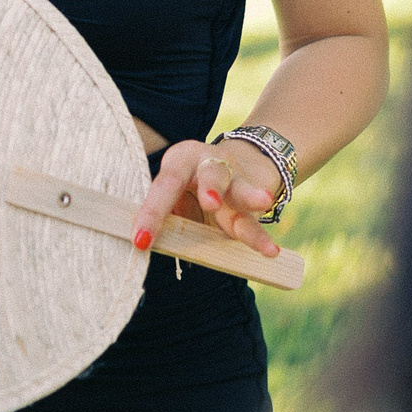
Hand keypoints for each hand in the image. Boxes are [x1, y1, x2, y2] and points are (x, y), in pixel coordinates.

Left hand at [131, 138, 284, 259]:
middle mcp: (210, 164)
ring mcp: (235, 180)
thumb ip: (163, 213)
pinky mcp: (252, 201)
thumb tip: (144, 243)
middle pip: (210, 176)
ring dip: (249, 198)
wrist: (226, 165)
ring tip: (263, 202)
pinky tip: (270, 251)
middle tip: (210, 202)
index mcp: (180, 160)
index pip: (165, 185)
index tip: (141, 241)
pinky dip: (260, 237)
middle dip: (210, 188)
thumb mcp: (171, 192)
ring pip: (241, 191)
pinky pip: (254, 220)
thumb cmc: (186, 185)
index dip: (152, 212)